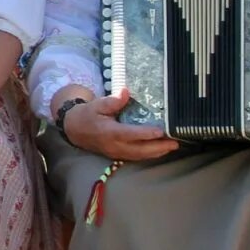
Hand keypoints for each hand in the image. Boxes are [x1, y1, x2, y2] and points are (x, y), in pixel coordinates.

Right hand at [58, 87, 178, 161]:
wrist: (74, 130)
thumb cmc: (87, 115)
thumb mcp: (97, 104)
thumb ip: (112, 101)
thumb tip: (125, 92)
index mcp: (109, 132)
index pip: (130, 134)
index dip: (145, 133)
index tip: (160, 131)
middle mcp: (114, 145)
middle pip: (139, 150)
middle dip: (158, 147)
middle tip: (175, 143)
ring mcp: (116, 152)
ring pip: (140, 156)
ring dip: (157, 152)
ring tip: (172, 147)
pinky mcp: (118, 155)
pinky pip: (137, 157)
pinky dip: (150, 154)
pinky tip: (160, 150)